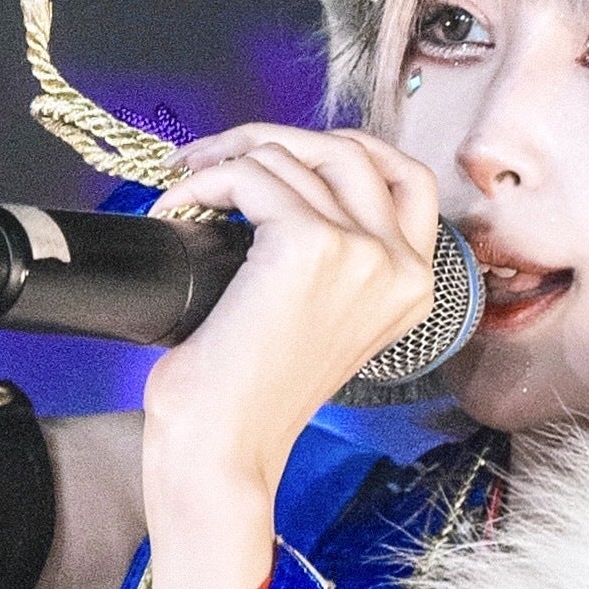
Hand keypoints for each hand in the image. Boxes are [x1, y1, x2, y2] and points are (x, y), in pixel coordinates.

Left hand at [139, 121, 442, 499]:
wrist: (223, 450)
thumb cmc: (250, 398)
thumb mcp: (315, 319)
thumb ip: (331, 259)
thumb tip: (280, 185)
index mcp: (412, 286)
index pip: (406, 177)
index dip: (340, 148)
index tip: (281, 153)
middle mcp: (400, 266)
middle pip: (350, 150)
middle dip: (276, 139)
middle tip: (215, 157)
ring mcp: (362, 251)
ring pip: (292, 157)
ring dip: (228, 158)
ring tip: (187, 187)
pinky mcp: (310, 243)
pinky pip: (251, 175)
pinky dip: (205, 180)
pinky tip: (177, 205)